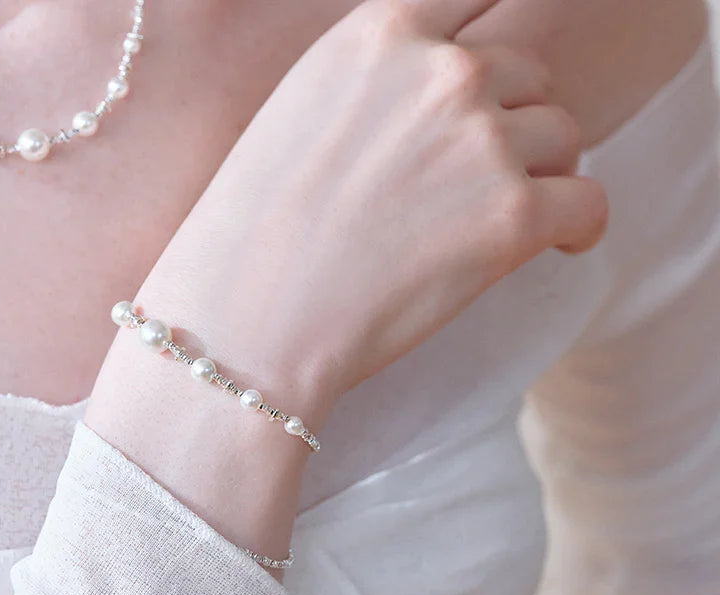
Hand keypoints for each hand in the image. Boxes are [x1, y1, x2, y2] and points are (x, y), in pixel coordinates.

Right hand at [139, 0, 606, 418]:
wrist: (248, 319)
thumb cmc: (254, 237)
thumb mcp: (301, 118)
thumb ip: (378, 89)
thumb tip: (435, 100)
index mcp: (379, 34)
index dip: (496, 52)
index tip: (503, 83)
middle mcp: (441, 71)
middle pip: (529, 76)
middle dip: (514, 124)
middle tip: (485, 181)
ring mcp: (481, 141)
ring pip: (563, 138)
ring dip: (543, 175)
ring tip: (503, 222)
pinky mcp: (513, 216)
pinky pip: (588, 202)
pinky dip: (580, 225)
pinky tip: (558, 245)